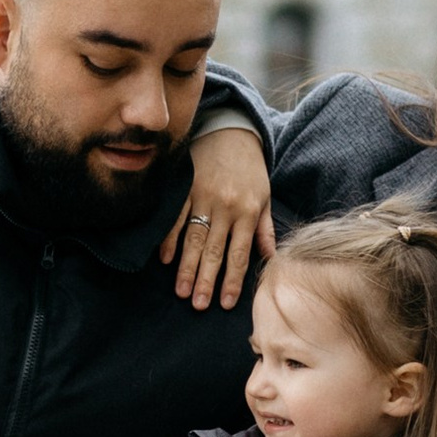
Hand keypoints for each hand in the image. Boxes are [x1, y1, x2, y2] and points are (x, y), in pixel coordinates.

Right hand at [164, 124, 273, 309]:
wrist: (231, 131)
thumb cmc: (250, 169)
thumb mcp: (264, 197)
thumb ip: (265, 229)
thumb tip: (271, 259)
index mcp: (247, 212)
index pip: (239, 254)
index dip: (231, 280)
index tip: (224, 304)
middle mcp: (225, 207)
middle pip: (214, 251)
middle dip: (206, 280)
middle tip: (198, 305)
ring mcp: (203, 198)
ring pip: (194, 239)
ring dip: (186, 267)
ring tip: (181, 291)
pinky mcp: (185, 188)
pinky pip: (176, 218)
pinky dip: (169, 239)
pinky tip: (164, 259)